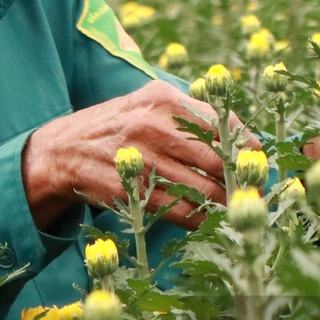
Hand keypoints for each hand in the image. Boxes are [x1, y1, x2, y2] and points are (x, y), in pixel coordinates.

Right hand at [21, 80, 258, 230]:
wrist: (62, 150)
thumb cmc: (119, 126)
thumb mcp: (151, 103)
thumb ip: (193, 112)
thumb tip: (245, 137)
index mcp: (164, 99)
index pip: (225, 124)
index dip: (248, 148)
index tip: (257, 163)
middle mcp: (154, 126)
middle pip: (219, 160)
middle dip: (241, 180)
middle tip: (252, 192)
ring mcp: (142, 160)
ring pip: (204, 191)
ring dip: (225, 205)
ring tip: (235, 210)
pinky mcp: (131, 191)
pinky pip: (181, 212)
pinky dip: (201, 219)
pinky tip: (208, 220)